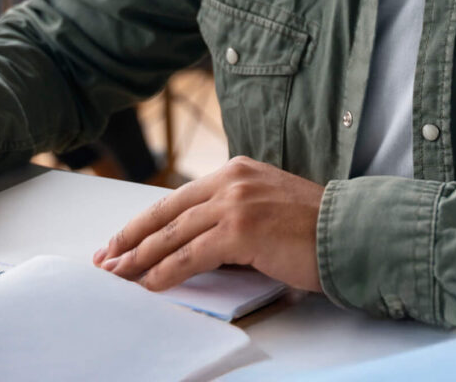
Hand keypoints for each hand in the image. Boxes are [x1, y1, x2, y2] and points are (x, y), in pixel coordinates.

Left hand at [92, 156, 323, 292]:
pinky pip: (191, 255)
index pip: (180, 197)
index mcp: (237, 170)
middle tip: (106, 257)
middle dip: (132, 237)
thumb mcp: (266, 205)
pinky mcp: (241, 230)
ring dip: (140, 258)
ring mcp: (236, 202)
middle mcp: (232, 180)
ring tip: (118, 275)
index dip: (147, 220)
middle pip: (168, 211)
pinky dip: (166, 272)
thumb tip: (197, 242)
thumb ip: (233, 212)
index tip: (123, 238)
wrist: (349, 230)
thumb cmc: (314, 226)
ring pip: (174, 234)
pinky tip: (149, 284)